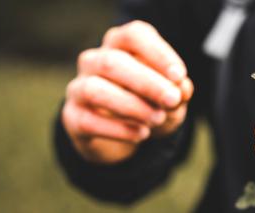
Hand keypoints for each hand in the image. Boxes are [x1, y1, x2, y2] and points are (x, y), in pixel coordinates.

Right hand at [62, 20, 192, 163]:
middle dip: (146, 82)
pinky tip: (141, 134)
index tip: (179, 75)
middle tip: (172, 100)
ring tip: (157, 119)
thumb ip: (178, 90)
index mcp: (120, 44)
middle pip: (112, 62)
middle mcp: (94, 61)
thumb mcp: (170, 97)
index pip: (134, 35)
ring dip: (131, 105)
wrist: (124, 134)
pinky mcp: (72, 117)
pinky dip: (119, 130)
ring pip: (95, 90)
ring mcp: (78, 88)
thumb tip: (182, 88)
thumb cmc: (149, 102)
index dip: (157, 53)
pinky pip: (89, 121)